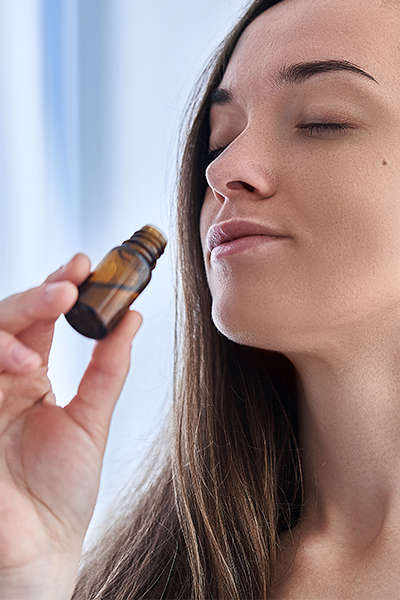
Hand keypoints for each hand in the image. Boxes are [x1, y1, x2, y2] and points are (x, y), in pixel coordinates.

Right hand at [0, 255, 141, 598]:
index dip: (58, 288)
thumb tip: (134, 319)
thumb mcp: (91, 421)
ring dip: (18, 314)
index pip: (40, 320)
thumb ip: (108, 369)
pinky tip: (23, 364)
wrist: (42, 549)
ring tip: (55, 309)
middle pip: (9, 318)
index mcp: (31, 378)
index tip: (84, 264)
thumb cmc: (61, 494)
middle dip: (37, 294)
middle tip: (71, 280)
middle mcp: (3, 379)